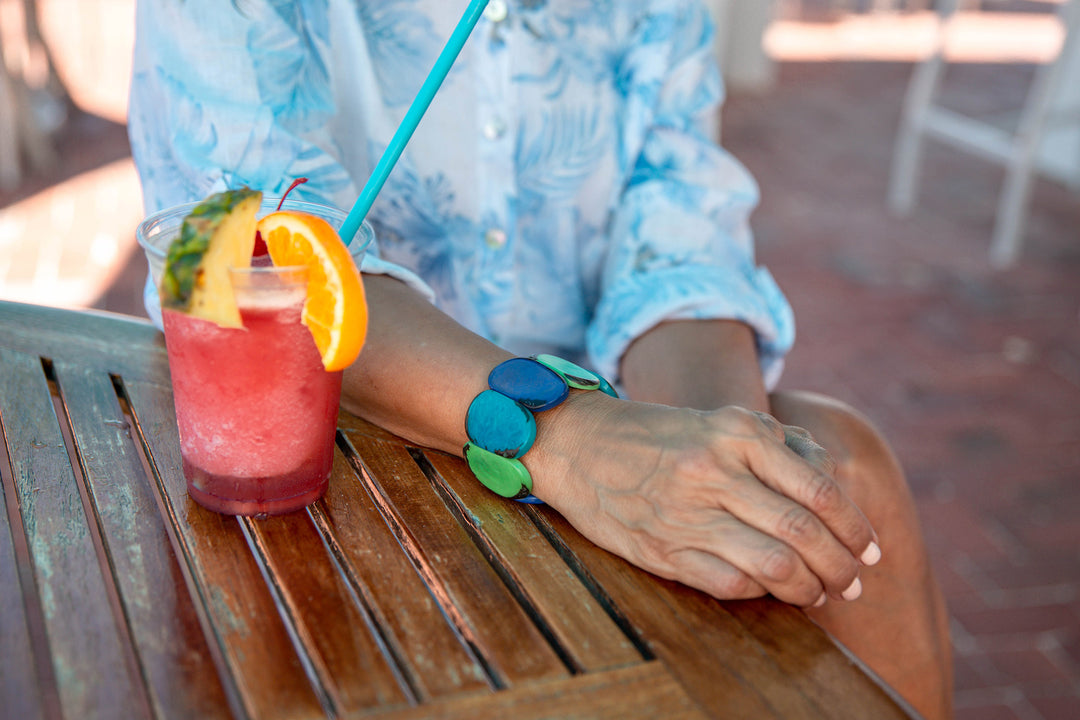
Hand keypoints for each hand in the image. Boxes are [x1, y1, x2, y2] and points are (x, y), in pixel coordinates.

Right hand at [529, 394, 879, 606]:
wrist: (579, 444)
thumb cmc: (658, 435)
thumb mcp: (718, 421)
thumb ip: (775, 444)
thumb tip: (830, 480)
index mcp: (738, 432)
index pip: (819, 490)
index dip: (855, 527)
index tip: (870, 549)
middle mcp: (716, 470)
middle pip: (804, 532)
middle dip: (842, 567)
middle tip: (854, 582)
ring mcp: (687, 512)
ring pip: (776, 565)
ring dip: (810, 589)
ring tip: (819, 594)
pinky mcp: (663, 549)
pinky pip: (732, 584)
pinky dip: (763, 593)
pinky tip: (771, 591)